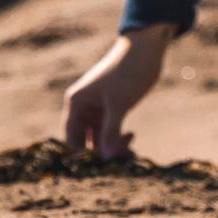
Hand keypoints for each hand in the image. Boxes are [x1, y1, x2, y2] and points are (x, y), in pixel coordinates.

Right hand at [62, 25, 170, 161]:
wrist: (146, 49)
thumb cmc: (129, 72)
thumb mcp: (119, 104)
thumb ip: (111, 131)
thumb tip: (106, 159)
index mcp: (76, 103)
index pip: (70, 139)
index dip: (82, 156)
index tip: (100, 168)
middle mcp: (82, 107)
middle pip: (84, 141)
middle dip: (102, 153)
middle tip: (124, 160)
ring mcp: (96, 109)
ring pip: (99, 138)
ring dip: (112, 147)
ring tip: (132, 153)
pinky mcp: (111, 109)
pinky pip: (109, 131)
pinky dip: (118, 138)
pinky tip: (131, 139)